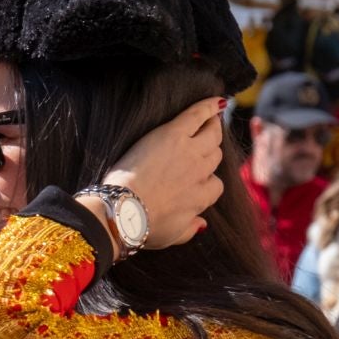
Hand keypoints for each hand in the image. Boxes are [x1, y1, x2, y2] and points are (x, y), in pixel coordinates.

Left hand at [98, 97, 225, 251]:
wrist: (122, 212)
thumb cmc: (141, 228)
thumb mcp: (170, 237)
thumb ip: (190, 229)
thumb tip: (202, 225)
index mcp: (202, 198)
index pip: (214, 185)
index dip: (205, 182)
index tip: (194, 181)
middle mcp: (200, 173)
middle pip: (214, 156)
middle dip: (208, 153)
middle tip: (199, 146)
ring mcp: (189, 152)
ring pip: (212, 134)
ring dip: (212, 127)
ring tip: (211, 120)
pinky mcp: (172, 135)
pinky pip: (197, 114)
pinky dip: (208, 106)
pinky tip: (216, 100)